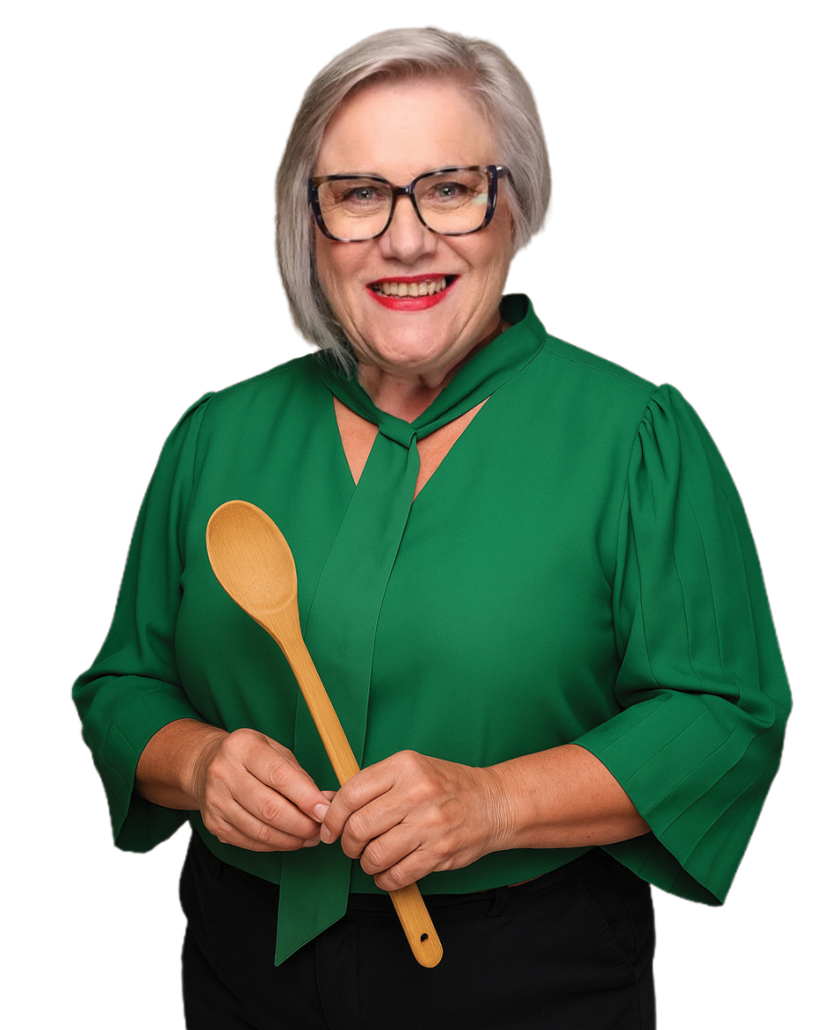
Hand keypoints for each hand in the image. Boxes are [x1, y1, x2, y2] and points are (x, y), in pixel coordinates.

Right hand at [190, 727, 333, 852]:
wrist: (204, 765)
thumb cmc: (248, 756)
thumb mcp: (274, 750)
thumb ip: (299, 775)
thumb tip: (325, 802)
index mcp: (243, 747)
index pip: (279, 775)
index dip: (306, 797)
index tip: (324, 811)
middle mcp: (224, 773)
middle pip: (269, 808)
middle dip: (301, 824)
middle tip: (320, 829)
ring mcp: (216, 801)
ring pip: (260, 831)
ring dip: (290, 839)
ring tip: (309, 837)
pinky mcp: (213, 824)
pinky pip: (249, 842)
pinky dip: (274, 845)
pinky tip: (288, 840)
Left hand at [320, 750, 507, 890]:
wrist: (493, 802)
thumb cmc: (445, 786)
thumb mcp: (410, 770)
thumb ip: (371, 785)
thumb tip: (327, 803)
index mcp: (404, 766)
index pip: (351, 794)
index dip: (333, 817)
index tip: (329, 828)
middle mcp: (417, 792)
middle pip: (359, 827)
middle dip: (347, 844)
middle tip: (352, 846)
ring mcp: (430, 823)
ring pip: (375, 855)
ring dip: (366, 863)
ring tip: (373, 857)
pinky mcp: (440, 852)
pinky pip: (397, 875)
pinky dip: (385, 879)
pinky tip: (388, 870)